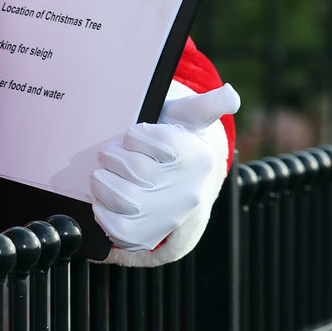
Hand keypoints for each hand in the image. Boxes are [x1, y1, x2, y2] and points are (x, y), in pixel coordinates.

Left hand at [91, 83, 238, 252]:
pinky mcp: (149, 235)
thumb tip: (230, 95)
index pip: (159, 143)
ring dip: (103, 181)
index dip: (134, 135)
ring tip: (103, 173)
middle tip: (110, 153)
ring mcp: (169, 216)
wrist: (172, 173)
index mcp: (196, 158)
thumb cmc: (174, 136)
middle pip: (138, 171)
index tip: (132, 134)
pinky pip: (119, 230)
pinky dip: (102, 212)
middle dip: (114, 156)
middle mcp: (187, 191)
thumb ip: (208, 103)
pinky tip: (101, 197)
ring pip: (126, 200)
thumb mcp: (189, 114)